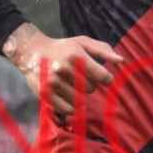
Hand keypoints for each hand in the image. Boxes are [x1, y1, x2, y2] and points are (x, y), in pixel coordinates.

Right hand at [1, 24, 123, 117]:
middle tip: (79, 77)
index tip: (103, 78)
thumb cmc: (62, 47)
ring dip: (80, 95)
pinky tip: (68, 96)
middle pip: (91, 89)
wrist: (31, 51)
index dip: (106, 79)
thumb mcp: (82, 43)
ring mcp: (53, 82)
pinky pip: (68, 109)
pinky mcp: (45, 94)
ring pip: (80, 100)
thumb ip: (103, 50)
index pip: (102, 76)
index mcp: (76, 55)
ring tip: (71, 85)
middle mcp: (64, 68)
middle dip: (89, 84)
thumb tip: (121, 61)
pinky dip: (72, 106)